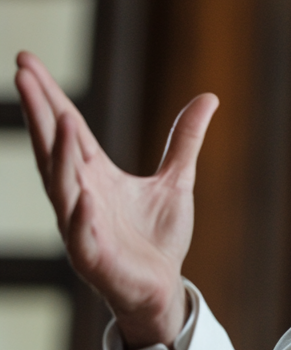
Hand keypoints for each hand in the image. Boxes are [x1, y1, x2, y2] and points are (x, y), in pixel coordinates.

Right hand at [15, 51, 217, 348]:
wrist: (162, 288)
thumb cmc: (157, 238)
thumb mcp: (177, 180)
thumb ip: (185, 140)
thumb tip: (208, 97)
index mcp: (94, 174)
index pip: (67, 127)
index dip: (48, 95)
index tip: (27, 60)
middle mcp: (80, 194)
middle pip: (54, 146)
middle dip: (39, 110)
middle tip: (22, 71)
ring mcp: (82, 225)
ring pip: (62, 186)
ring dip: (59, 154)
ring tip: (58, 119)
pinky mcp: (94, 257)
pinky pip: (82, 235)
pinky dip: (80, 216)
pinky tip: (81, 196)